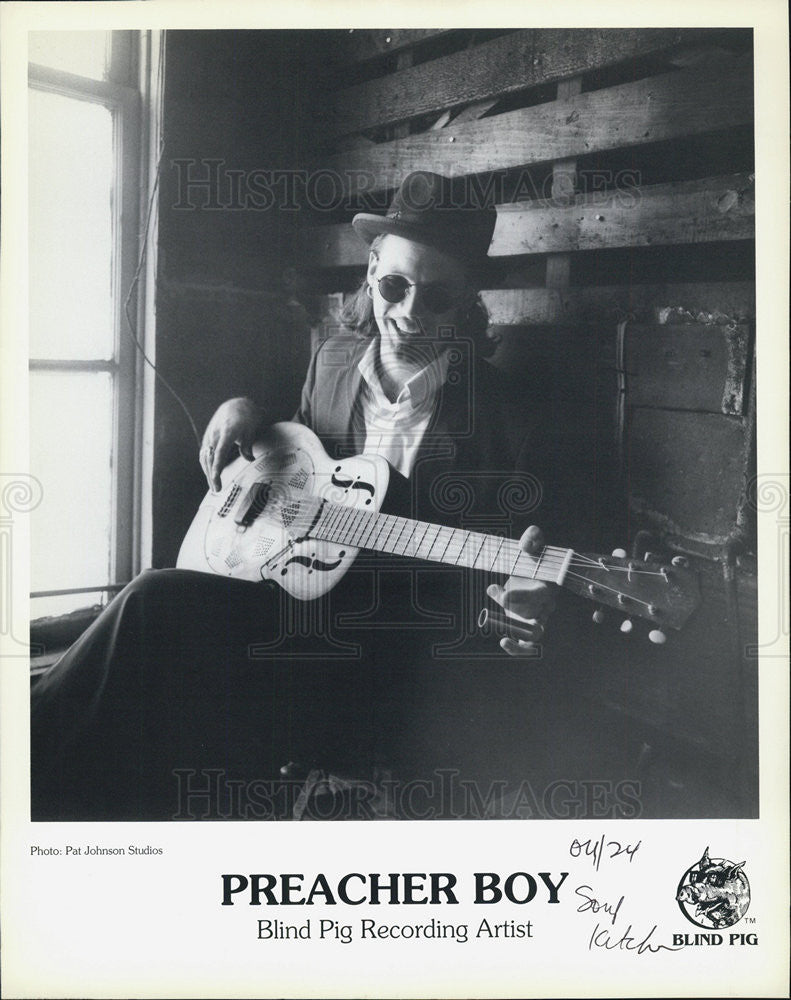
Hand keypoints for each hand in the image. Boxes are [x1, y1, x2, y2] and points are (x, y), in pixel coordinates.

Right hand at [200, 397, 262, 491]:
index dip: (217, 465)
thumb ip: (248, 446)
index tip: (216, 478)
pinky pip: (204, 454)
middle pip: (210, 457)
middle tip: (217, 490)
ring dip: (208, 473)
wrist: (235, 405)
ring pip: (205, 457)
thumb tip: (250, 459)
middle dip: (212, 475)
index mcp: (227, 431)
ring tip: (214, 487)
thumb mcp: (251, 430)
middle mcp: (215, 433)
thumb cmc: (246, 418)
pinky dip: (206, 466)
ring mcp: (210, 435)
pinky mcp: (207, 438)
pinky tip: (210, 476)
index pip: (220, 451)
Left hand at [486, 525, 556, 656]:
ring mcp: (536, 620)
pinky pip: (526, 644)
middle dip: (518, 621)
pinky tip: (504, 642)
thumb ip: (533, 538)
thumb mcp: (533, 544)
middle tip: (499, 617)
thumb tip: (526, 544)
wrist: (531, 572)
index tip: (503, 595)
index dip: (521, 597)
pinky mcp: (526, 628)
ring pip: (534, 637)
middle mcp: (545, 608)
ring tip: (504, 640)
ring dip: (520, 643)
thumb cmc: (533, 559)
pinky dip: (517, 648)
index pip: (539, 596)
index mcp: (547, 589)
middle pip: (538, 621)